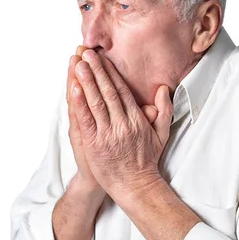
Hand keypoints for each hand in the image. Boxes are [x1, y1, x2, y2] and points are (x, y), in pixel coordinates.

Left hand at [71, 49, 172, 196]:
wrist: (135, 186)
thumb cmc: (146, 161)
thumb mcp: (161, 134)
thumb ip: (164, 111)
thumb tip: (163, 89)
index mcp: (136, 119)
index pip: (122, 90)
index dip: (111, 73)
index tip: (103, 58)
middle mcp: (122, 123)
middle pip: (108, 91)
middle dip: (97, 70)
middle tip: (87, 53)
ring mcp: (108, 133)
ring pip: (96, 102)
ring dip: (86, 81)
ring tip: (78, 64)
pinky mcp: (95, 143)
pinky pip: (86, 120)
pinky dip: (80, 103)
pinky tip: (75, 88)